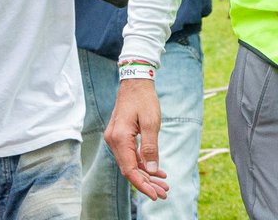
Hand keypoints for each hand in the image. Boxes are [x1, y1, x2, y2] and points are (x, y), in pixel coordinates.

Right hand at [105, 79, 170, 200]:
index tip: (157, 195)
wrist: (135, 84)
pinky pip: (130, 155)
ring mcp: (115, 138)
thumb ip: (150, 147)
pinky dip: (143, 165)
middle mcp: (113, 140)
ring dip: (146, 175)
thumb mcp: (151, 123)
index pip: (129, 169)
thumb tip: (152, 170)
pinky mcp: (119, 136)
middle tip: (166, 192)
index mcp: (119, 137)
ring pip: (130, 164)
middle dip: (147, 183)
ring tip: (164, 184)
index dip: (143, 185)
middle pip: (129, 169)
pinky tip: (157, 171)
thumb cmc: (143, 101)